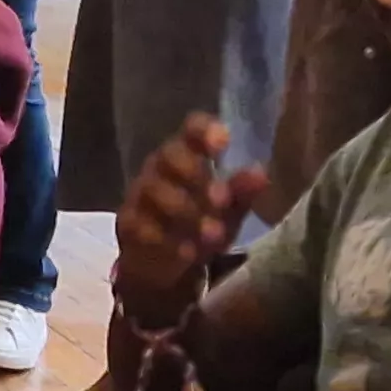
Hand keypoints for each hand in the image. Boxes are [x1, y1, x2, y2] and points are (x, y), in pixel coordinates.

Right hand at [113, 114, 266, 324]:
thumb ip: (242, 191)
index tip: (223, 143)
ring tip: (214, 234)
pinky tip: (189, 253)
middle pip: (169, 156)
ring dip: (186, 212)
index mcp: (188, 154)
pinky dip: (168, 241)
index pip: (192, 129)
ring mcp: (141, 195)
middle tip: (221, 199)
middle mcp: (160, 168)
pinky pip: (143, 226)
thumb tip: (261, 173)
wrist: (164, 261)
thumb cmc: (201, 221)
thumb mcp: (228, 209)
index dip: (204, 130)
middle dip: (194, 174)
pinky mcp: (128, 225)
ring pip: (155, 191)